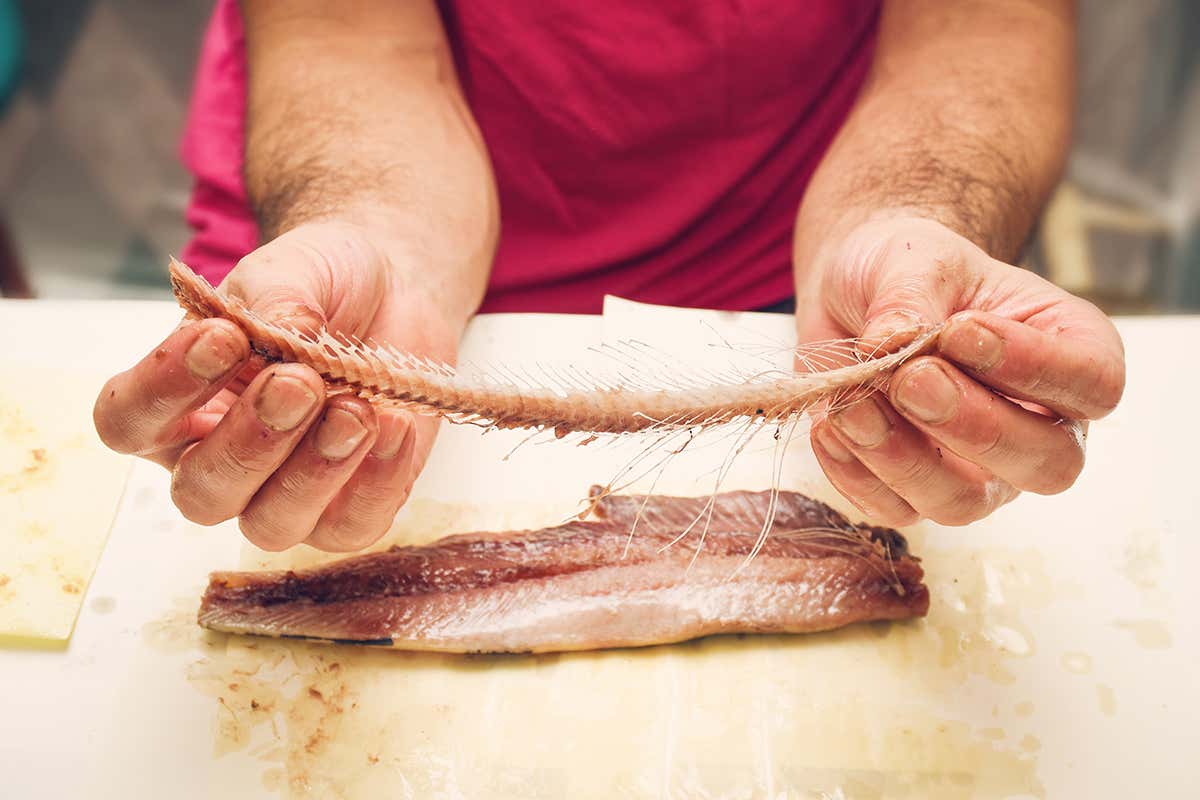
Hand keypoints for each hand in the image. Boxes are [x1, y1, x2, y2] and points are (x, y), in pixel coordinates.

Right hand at [94, 221, 459, 550]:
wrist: (396, 291)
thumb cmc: (320, 287)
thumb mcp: (291, 274)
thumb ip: (276, 302)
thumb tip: (288, 336)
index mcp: (173, 406)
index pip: (129, 422)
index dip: (165, 389)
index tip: (222, 338)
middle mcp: (217, 463)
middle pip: (201, 494)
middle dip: (251, 440)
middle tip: (298, 382)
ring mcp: (282, 498)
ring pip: (273, 525)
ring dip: (315, 469)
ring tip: (354, 409)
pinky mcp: (349, 510)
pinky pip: (353, 527)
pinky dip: (377, 481)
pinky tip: (395, 427)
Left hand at [797, 217, 1124, 525]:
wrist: (852, 292)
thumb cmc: (908, 270)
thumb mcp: (913, 258)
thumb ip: (910, 296)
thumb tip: (890, 343)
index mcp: (1070, 351)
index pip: (1094, 385)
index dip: (1035, 368)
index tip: (961, 332)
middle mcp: (1038, 424)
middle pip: (1046, 464)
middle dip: (975, 427)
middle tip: (911, 379)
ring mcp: (980, 469)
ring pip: (964, 502)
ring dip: (904, 458)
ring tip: (854, 404)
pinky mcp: (913, 491)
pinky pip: (893, 508)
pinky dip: (855, 472)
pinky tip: (830, 425)